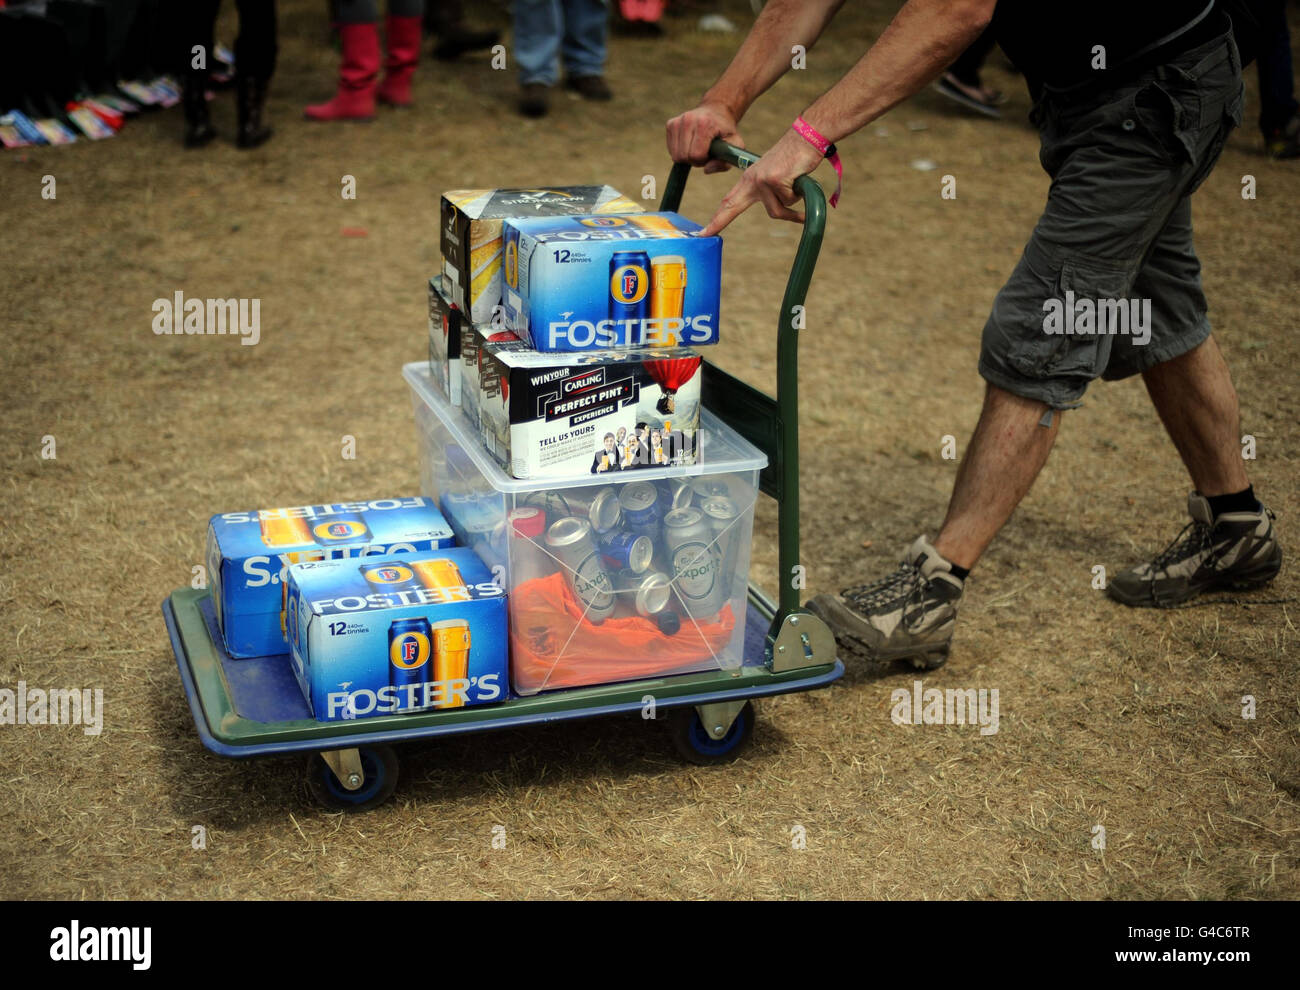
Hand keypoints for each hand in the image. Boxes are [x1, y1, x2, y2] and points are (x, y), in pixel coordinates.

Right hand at [666, 101, 743, 173]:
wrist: (716, 111)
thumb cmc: (726, 131)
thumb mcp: (735, 146)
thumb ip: (725, 162)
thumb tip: (706, 170)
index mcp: (704, 124)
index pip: (696, 155)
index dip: (703, 160)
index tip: (710, 153)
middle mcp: (688, 120)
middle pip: (683, 156)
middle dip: (693, 160)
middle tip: (703, 152)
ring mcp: (677, 121)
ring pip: (675, 155)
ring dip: (686, 156)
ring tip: (697, 148)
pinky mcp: (670, 124)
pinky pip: (671, 149)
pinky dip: (680, 151)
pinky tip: (689, 144)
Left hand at [700, 128, 824, 236]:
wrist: (806, 139)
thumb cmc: (794, 159)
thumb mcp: (776, 177)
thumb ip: (769, 194)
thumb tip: (777, 212)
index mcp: (749, 180)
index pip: (729, 201)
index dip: (717, 218)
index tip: (704, 232)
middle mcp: (752, 180)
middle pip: (732, 206)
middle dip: (718, 221)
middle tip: (703, 235)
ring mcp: (762, 181)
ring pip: (776, 211)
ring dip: (790, 208)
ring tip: (794, 187)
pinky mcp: (775, 181)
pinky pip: (789, 202)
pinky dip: (798, 197)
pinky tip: (798, 180)